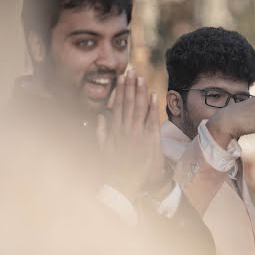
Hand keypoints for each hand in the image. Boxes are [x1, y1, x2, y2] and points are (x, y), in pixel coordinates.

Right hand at [98, 70, 166, 200]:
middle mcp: (125, 129)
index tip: (122, 77)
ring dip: (140, 92)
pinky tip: (154, 95)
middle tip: (132, 70)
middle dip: (130, 86)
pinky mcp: (147, 141)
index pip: (117, 105)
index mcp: (114, 130)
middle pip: (128, 103)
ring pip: (139, 108)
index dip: (120, 90)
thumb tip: (101, 117)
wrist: (124, 184)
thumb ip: (101, 133)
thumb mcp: (103, 149)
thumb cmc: (113, 168)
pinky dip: (152, 107)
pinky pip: (150, 121)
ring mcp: (136, 134)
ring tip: (141, 78)